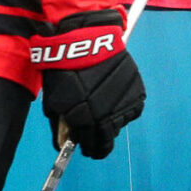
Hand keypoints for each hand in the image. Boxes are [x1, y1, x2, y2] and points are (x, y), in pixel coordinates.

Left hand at [38, 14, 144, 158]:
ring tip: (103, 112)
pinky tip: (114, 100)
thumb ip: (60, 123)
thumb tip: (65, 141)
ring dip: (111, 123)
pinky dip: (123, 109)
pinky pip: (130, 110)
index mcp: (85, 119)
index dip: (88, 149)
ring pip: (119, 124)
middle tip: (96, 140)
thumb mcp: (54, 99)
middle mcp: (107, 116)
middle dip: (101, 143)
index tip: (87, 149)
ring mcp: (124, 104)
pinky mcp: (136, 93)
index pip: (91, 145)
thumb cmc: (65, 68)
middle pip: (107, 139)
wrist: (87, 40)